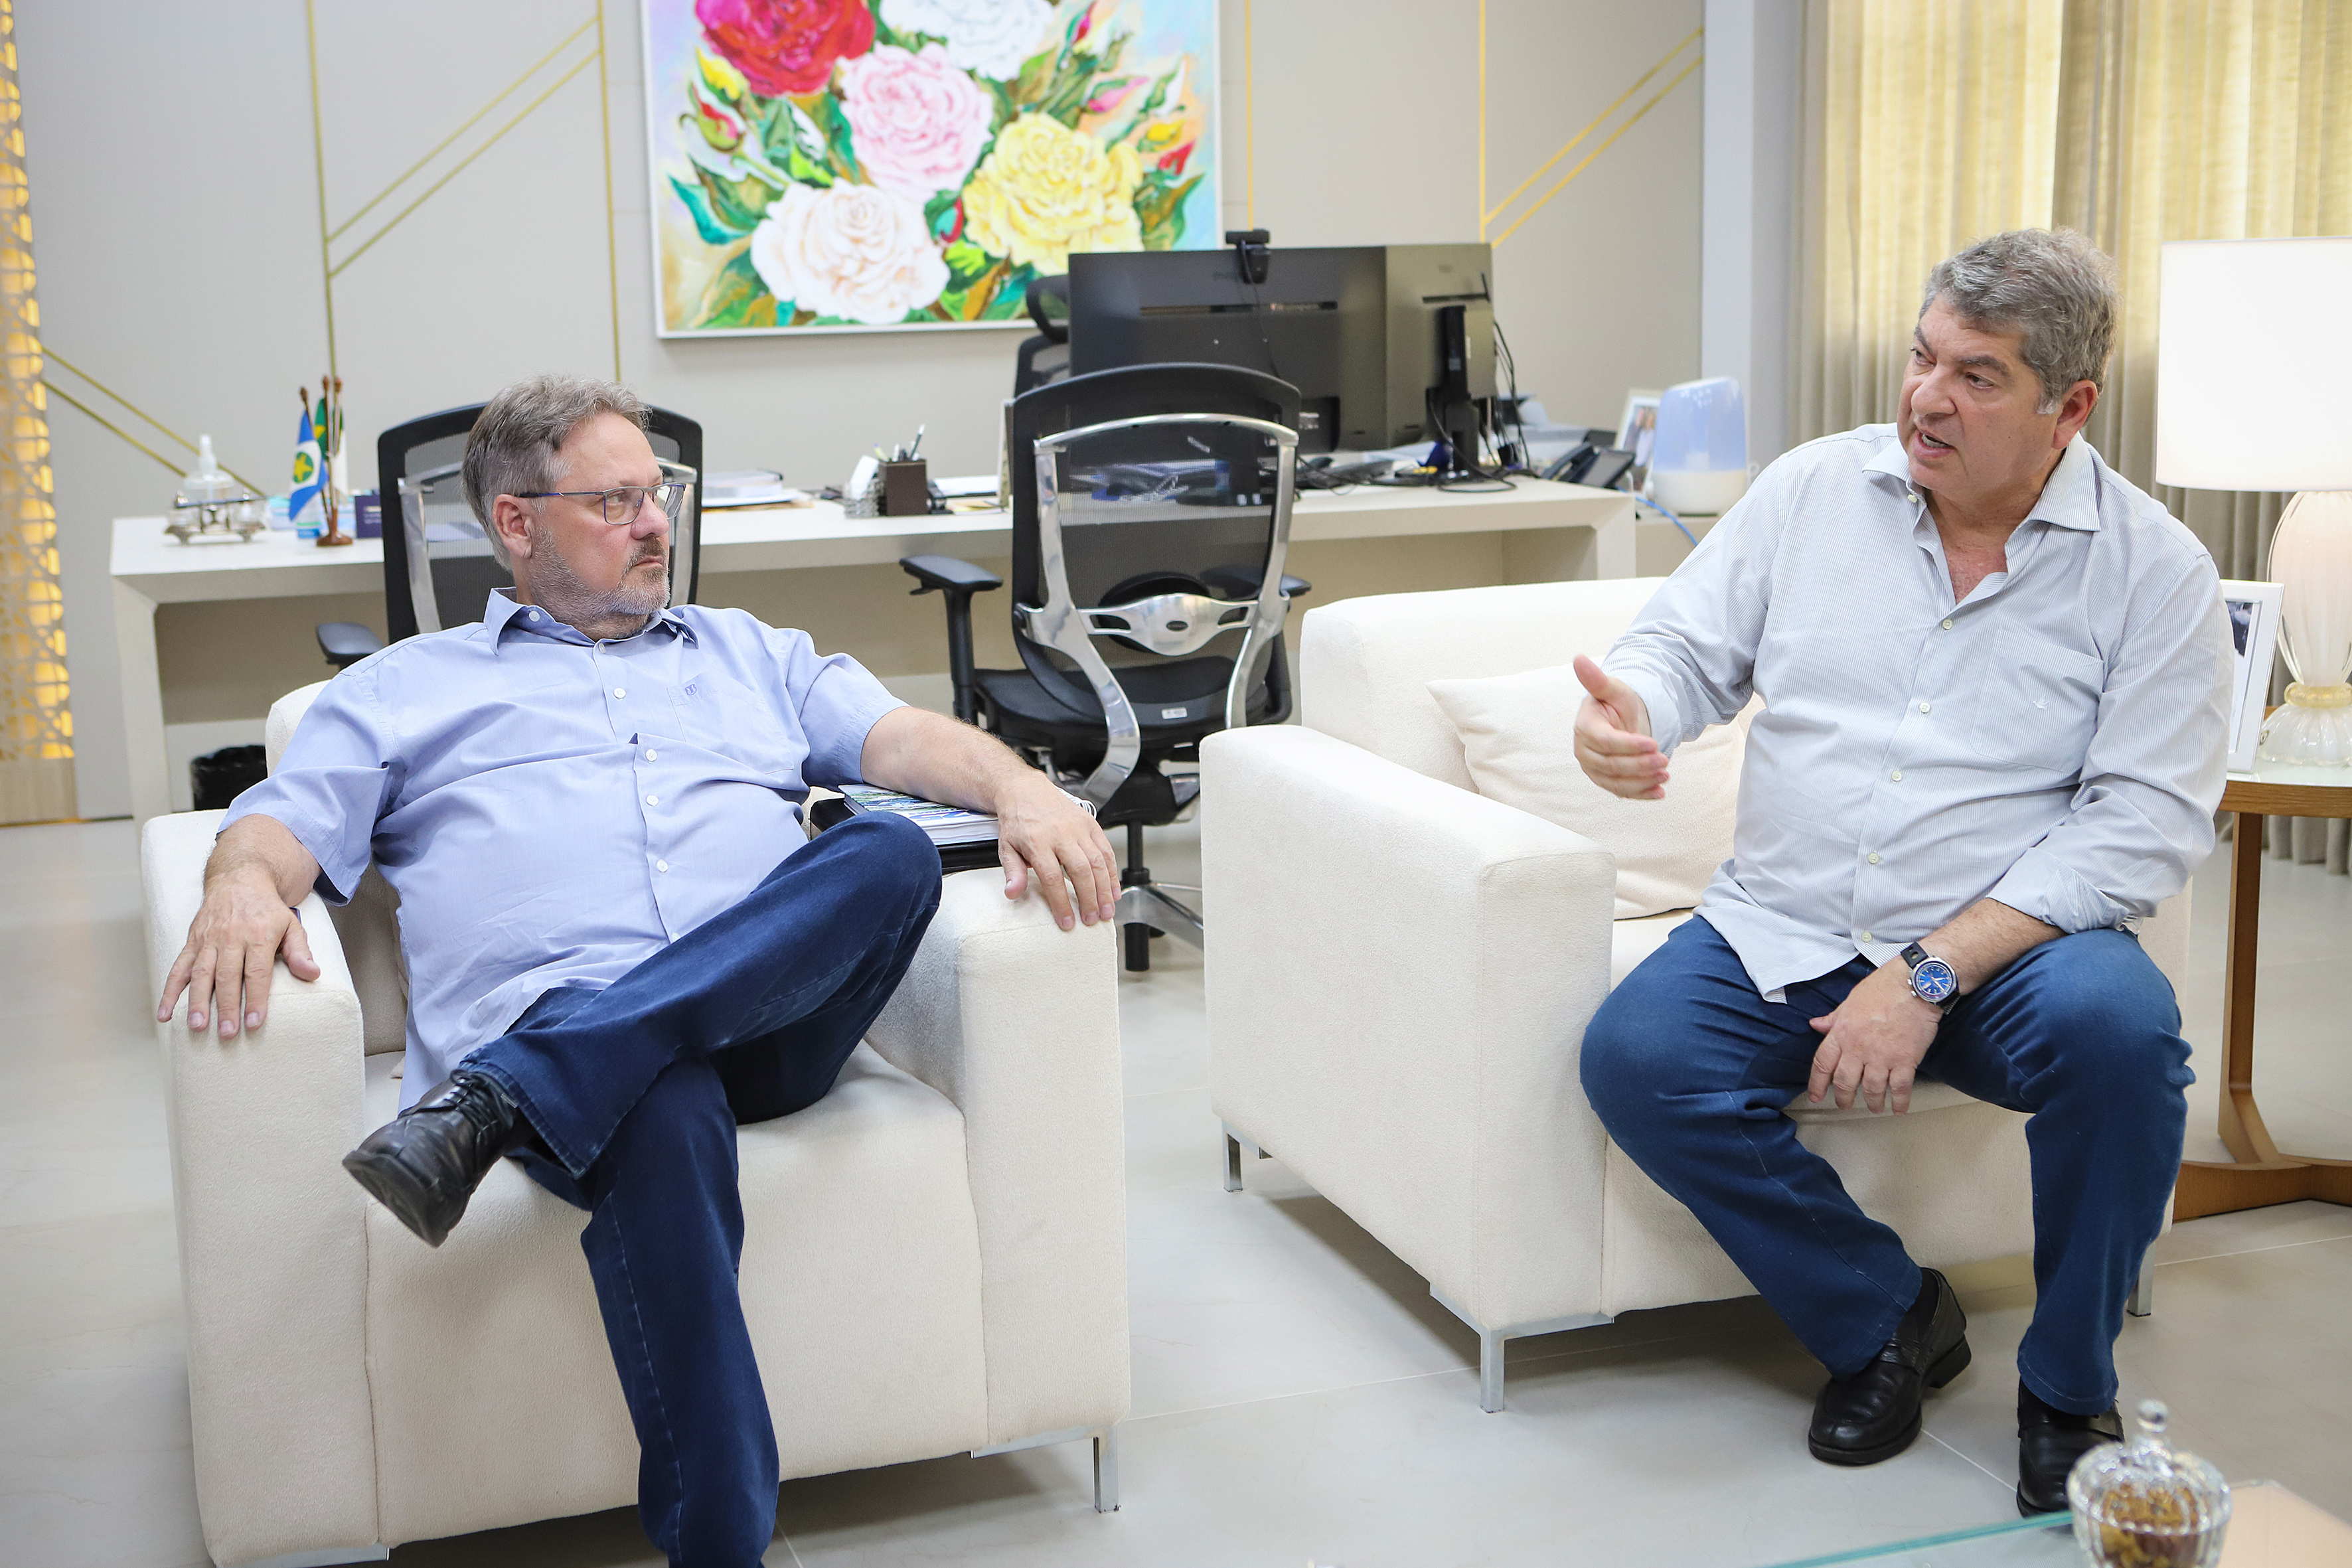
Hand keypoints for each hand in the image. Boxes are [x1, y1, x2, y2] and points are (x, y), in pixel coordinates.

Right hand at [157, 869, 319, 1039]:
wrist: (239, 879)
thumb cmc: (268, 910)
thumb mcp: (292, 925)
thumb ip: (300, 951)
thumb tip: (313, 974)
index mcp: (259, 935)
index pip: (257, 972)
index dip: (256, 998)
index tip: (255, 1023)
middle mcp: (231, 937)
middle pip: (227, 976)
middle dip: (226, 1006)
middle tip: (227, 1033)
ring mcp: (208, 939)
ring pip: (201, 973)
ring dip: (197, 1001)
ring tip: (197, 1026)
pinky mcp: (192, 941)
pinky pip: (178, 967)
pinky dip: (169, 990)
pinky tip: (164, 1013)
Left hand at [993, 773, 1117, 931]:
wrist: (1026, 790)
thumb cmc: (1017, 821)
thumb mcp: (1006, 847)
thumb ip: (1013, 871)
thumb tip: (1013, 893)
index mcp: (1038, 841)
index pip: (1052, 877)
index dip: (1061, 902)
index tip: (1067, 922)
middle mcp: (1061, 834)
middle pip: (1080, 870)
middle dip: (1089, 899)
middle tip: (1092, 919)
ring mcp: (1078, 828)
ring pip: (1097, 861)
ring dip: (1105, 889)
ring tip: (1106, 911)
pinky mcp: (1090, 824)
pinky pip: (1106, 850)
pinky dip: (1113, 872)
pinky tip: (1114, 890)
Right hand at [1572, 655, 1665, 799]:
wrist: (1620, 720)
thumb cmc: (1617, 703)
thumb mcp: (1613, 689)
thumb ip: (1597, 679)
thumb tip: (1578, 658)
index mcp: (1585, 728)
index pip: (1605, 742)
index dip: (1629, 745)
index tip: (1653, 743)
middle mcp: (1585, 752)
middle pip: (1612, 765)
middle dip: (1640, 765)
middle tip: (1665, 759)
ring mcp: (1594, 770)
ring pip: (1617, 782)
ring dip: (1643, 781)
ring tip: (1666, 775)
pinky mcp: (1605, 781)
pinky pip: (1622, 792)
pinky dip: (1642, 794)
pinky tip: (1660, 792)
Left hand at [1806, 962, 1940, 1113]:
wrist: (1914, 984)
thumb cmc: (1883, 988)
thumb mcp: (1851, 1000)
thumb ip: (1834, 1018)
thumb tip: (1816, 1025)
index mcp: (1841, 1033)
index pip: (1822, 1064)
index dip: (1817, 1084)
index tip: (1815, 1096)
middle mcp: (1858, 1048)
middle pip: (1845, 1082)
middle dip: (1843, 1098)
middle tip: (1845, 1105)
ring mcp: (1882, 1056)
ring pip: (1871, 1089)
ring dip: (1872, 1103)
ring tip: (1874, 1108)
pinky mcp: (1905, 1060)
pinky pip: (1899, 1088)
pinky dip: (1899, 1102)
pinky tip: (1898, 1109)